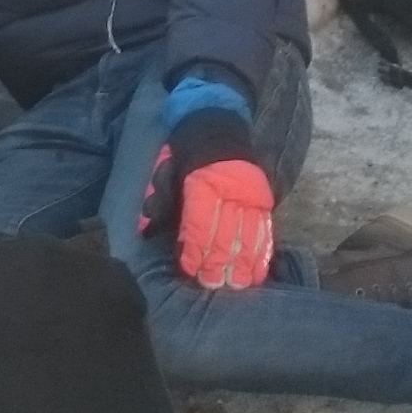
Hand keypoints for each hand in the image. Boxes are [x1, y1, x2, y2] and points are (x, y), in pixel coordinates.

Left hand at [136, 104, 272, 289]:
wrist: (216, 128)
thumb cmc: (186, 156)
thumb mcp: (169, 173)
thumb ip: (161, 202)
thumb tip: (146, 230)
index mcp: (202, 183)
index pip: (200, 224)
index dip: (196, 250)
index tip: (191, 270)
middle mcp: (228, 190)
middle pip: (225, 234)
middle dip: (218, 263)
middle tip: (213, 285)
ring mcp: (249, 194)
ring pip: (248, 234)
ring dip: (242, 263)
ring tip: (237, 284)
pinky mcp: (263, 197)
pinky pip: (265, 228)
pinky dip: (262, 251)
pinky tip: (258, 270)